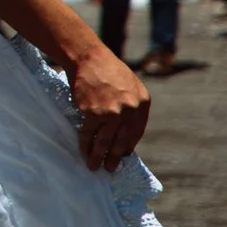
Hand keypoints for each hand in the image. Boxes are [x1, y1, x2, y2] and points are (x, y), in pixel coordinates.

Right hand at [68, 45, 150, 169]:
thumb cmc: (108, 70)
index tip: (122, 156)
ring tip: (94, 166)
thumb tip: (126, 132)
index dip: (128, 147)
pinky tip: (83, 150)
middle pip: (122, 140)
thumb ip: (132, 106)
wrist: (88, 57)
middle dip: (114, 157)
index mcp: (142, 103)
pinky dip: (85, 144)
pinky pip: (88, 133)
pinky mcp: (93, 112)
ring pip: (105, 141)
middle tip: (110, 168)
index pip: (136, 133)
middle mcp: (130, 110)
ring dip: (98, 155)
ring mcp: (112, 112)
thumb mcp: (130, 86)